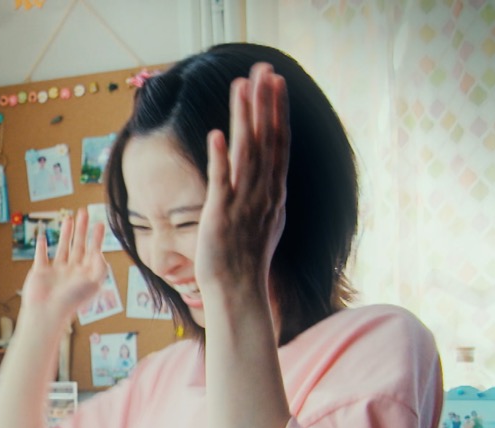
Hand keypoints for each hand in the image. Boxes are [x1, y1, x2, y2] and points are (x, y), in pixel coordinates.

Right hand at [20, 208, 109, 326]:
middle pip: (78, 246)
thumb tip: (100, 252)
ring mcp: (56, 272)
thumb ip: (100, 266)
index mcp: (85, 275)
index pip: (93, 251)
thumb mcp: (94, 282)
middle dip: (82, 229)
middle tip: (84, 212)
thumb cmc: (71, 300)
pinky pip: (41, 256)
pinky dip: (41, 246)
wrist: (47, 312)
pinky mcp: (40, 272)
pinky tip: (43, 236)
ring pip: (62, 247)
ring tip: (68, 218)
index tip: (100, 223)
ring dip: (66, 233)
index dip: (97, 237)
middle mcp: (71, 272)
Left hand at [195, 62, 288, 301]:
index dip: (276, 109)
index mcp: (274, 191)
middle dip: (265, 102)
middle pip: (266, 138)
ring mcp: (243, 202)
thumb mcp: (265, 218)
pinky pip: (221, 182)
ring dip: (243, 118)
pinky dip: (219, 158)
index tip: (276, 81)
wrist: (238, 291)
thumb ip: (267, 190)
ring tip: (241, 87)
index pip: (278, 141)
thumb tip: (270, 170)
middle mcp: (263, 192)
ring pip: (246, 152)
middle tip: (264, 68)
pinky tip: (216, 135)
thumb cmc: (247, 258)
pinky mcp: (219, 215)